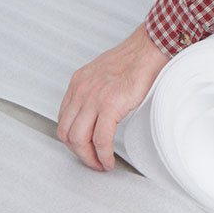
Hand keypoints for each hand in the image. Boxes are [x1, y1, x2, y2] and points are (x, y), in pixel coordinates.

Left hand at [58, 23, 168, 170]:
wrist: (150, 49)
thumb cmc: (135, 59)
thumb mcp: (104, 73)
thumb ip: (96, 91)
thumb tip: (98, 111)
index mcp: (79, 82)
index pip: (63, 119)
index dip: (71, 139)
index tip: (82, 147)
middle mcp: (81, 90)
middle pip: (66, 132)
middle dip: (78, 152)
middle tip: (91, 161)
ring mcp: (94, 97)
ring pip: (79, 139)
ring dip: (89, 157)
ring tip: (100, 164)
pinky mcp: (110, 104)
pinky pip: (100, 138)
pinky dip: (103, 155)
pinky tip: (109, 160)